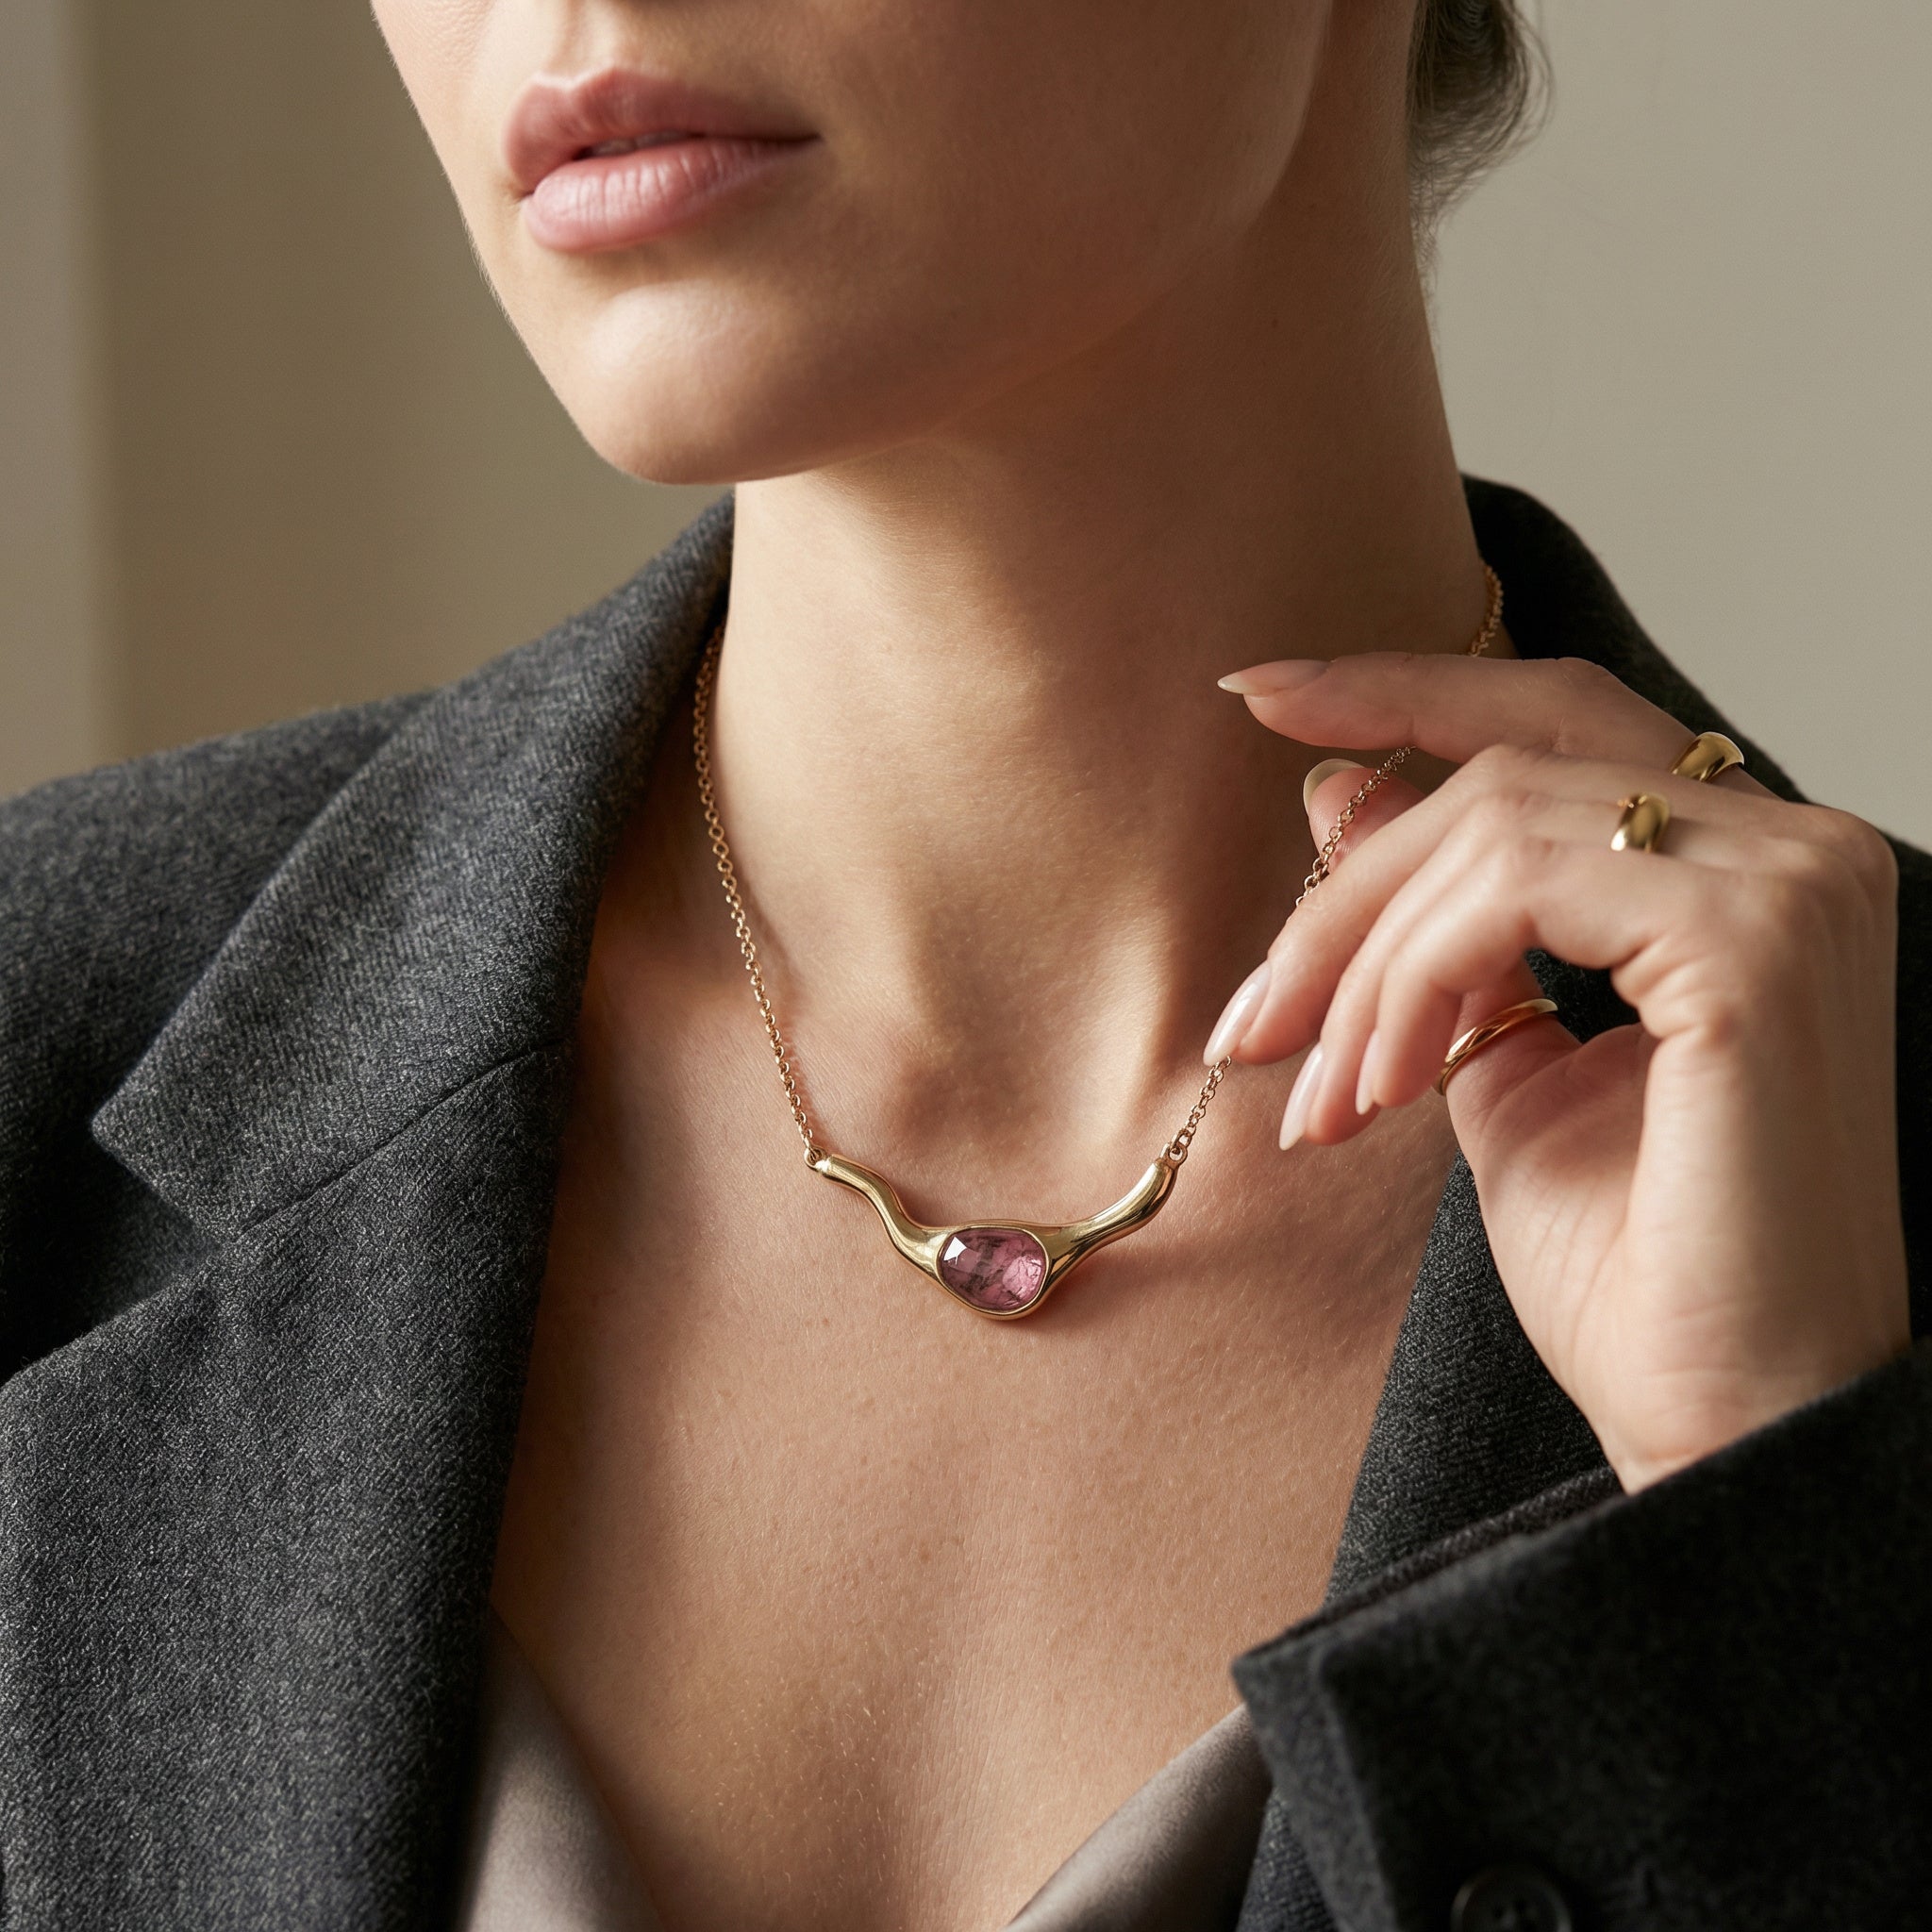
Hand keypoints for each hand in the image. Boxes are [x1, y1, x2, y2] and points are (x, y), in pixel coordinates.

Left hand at [1213, 652, 1911, 1489]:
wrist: (1718, 1418)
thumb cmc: (1629, 1272)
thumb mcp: (1490, 1064)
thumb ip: (1431, 929)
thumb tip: (1336, 789)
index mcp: (1740, 868)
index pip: (1555, 717)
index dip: (1403, 691)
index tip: (1260, 697)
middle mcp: (1788, 848)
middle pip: (1501, 767)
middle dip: (1343, 891)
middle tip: (1249, 1026)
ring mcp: (1787, 882)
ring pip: (1490, 824)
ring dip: (1362, 965)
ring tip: (1322, 1100)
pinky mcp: (1755, 939)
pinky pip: (1514, 890)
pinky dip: (1411, 982)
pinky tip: (1381, 1090)